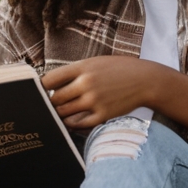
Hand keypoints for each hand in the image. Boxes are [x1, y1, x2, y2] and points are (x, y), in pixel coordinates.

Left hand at [41, 56, 163, 129]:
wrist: (145, 80)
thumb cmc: (118, 69)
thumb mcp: (95, 62)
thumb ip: (74, 72)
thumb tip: (49, 84)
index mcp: (82, 68)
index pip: (49, 80)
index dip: (41, 87)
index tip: (41, 91)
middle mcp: (86, 84)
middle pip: (54, 99)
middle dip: (51, 103)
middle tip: (53, 104)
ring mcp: (94, 101)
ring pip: (64, 113)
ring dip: (60, 114)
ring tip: (63, 111)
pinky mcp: (103, 115)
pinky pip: (78, 125)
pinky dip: (72, 124)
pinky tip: (73, 119)